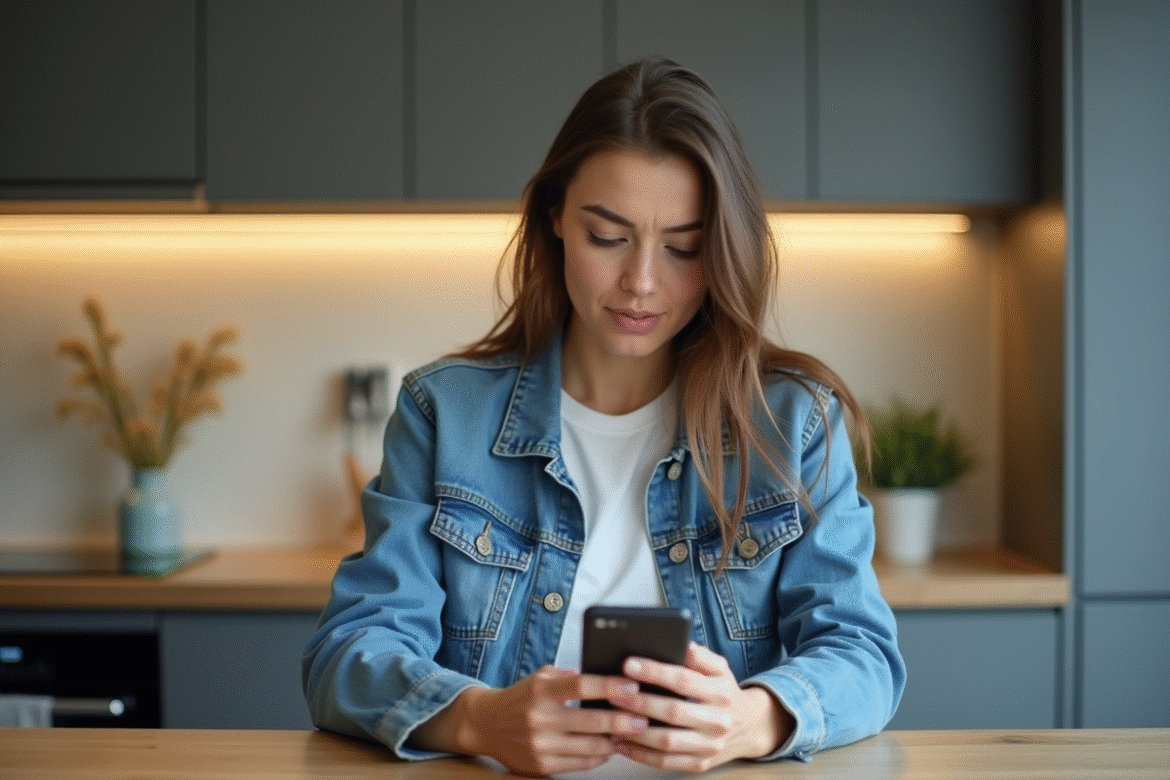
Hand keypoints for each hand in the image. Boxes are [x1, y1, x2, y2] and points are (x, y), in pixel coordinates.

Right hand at [411, 666, 648, 776]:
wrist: (486, 724)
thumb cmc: (520, 697)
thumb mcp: (541, 677)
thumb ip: (571, 677)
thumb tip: (608, 679)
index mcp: (542, 691)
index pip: (582, 686)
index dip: (611, 686)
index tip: (633, 685)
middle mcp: (540, 719)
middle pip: (592, 721)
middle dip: (624, 720)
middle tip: (644, 717)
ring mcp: (541, 745)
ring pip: (591, 746)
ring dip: (615, 741)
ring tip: (631, 733)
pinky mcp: (542, 765)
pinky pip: (581, 763)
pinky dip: (599, 755)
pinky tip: (609, 747)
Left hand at [607, 642, 793, 772]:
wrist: (749, 727)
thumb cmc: (723, 692)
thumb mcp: (720, 668)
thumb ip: (701, 656)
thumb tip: (683, 644)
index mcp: (721, 692)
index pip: (684, 680)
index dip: (655, 672)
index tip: (628, 665)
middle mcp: (718, 720)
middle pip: (673, 712)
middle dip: (640, 702)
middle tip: (613, 693)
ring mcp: (710, 746)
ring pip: (667, 741)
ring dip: (635, 731)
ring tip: (611, 719)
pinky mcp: (700, 764)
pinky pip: (666, 762)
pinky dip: (641, 754)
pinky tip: (621, 743)